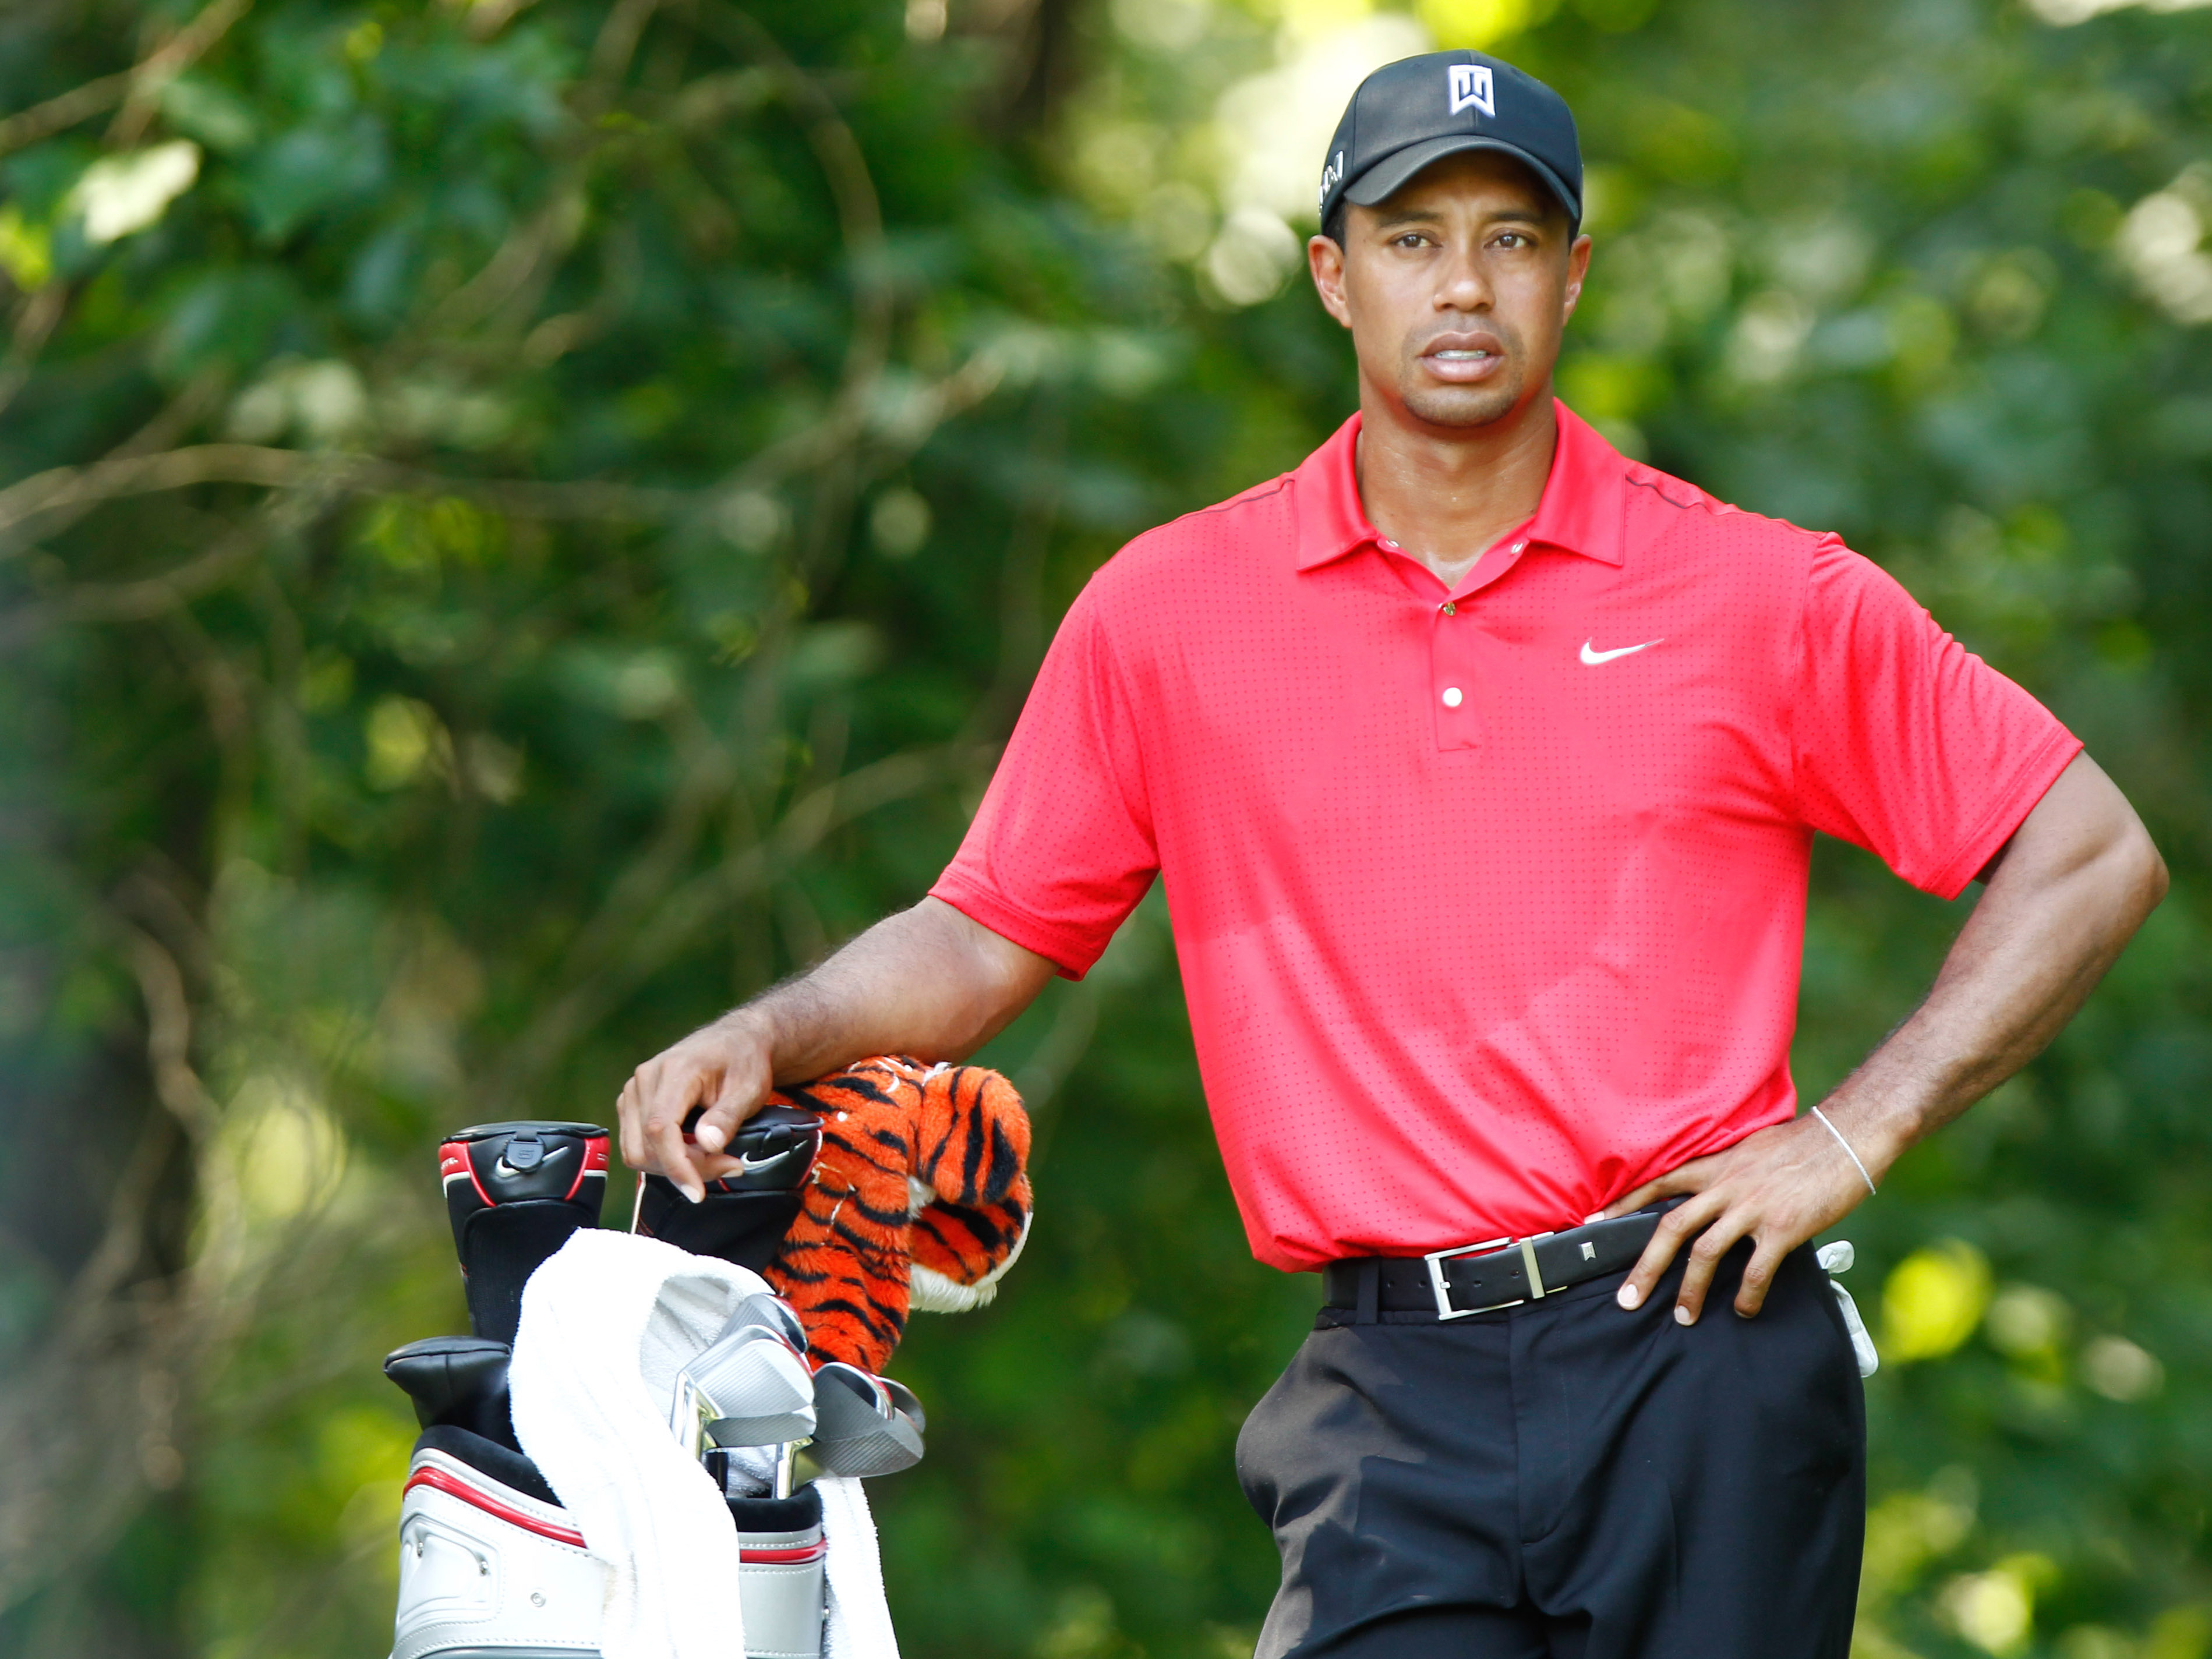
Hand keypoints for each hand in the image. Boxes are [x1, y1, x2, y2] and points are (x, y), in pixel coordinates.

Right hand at [616, 1014, 774, 1201]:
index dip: (677, 1165)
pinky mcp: (633, 1102)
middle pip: (647, 1145)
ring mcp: (635, 1091)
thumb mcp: (749, 1089)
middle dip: (685, 1168)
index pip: (660, 1128)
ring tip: (713, 1158)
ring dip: (673, 1166)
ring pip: (637, 1150)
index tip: (697, 1192)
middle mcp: (646, 1079)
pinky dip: (663, 1157)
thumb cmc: (744, 1061)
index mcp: (675, 1071)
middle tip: (727, 1166)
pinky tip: (692, 1151)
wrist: (736, 1042)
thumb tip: (708, 1145)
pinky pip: (636, 1144)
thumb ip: (727, 1117)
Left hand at [1601, 1112, 1879, 1323]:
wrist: (1845, 1137)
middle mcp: (1725, 1187)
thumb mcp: (1748, 1149)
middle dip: (1645, 1267)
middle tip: (1628, 1299)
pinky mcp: (1782, 1227)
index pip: (1657, 1183)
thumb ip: (1724, 1172)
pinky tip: (1744, 1310)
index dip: (1624, 1205)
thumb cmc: (1800, 1145)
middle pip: (1670, 1228)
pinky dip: (1747, 1296)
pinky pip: (1756, 1271)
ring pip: (1705, 1254)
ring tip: (1683, 1316)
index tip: (1594, 1225)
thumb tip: (1708, 1194)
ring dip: (1690, 1290)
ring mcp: (1752, 1208)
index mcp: (1714, 1166)